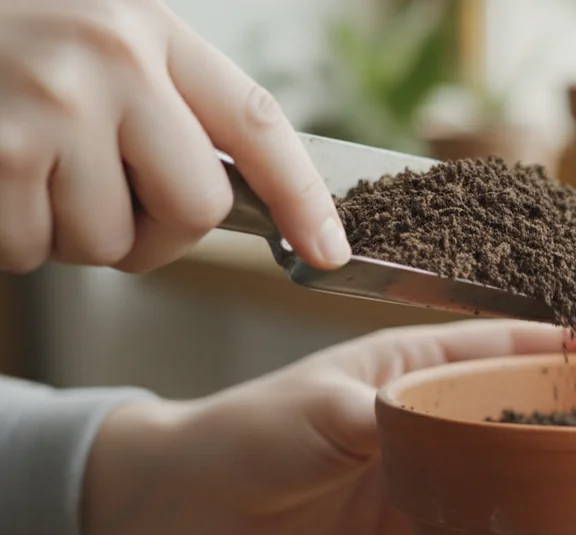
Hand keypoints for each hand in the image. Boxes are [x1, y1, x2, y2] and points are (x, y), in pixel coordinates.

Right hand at [0, 0, 348, 274]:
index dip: (303, 199)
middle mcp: (110, 60)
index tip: (330, 252)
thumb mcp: (99, 35)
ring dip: (70, 232)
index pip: (259, 126)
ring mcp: (49, 106)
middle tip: (109, 206)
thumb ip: (164, 101)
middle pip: (195, 210)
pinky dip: (11, 238)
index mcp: (150, 28)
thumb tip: (229, 199)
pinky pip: (32, 249)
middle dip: (157, 234)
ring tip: (28, 168)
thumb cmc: (7, 35)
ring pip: (106, 242)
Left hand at [81, 321, 575, 534]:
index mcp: (417, 361)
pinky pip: (483, 517)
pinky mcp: (422, 519)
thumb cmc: (255, 431)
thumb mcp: (323, 413)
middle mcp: (436, 408)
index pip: (506, 343)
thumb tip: (450, 434)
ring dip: (555, 464)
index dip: (565, 343)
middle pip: (522, 401)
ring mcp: (433, 464)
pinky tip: (561, 525)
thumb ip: (389, 420)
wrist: (203, 507)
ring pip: (510, 460)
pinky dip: (519, 521)